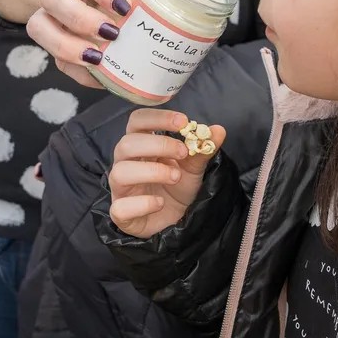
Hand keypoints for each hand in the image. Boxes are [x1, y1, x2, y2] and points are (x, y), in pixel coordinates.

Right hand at [25, 0, 130, 89]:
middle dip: (80, 19)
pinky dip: (77, 70)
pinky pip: (55, 58)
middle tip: (112, 33)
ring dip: (67, 46)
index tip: (125, 7)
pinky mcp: (52, 39)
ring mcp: (50, 12)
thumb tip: (177, 13)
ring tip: (97, 58)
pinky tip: (100, 75)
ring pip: (39, 27)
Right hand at [109, 108, 226, 237]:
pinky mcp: (121, 214)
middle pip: (126, 144)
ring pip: (119, 172)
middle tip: (184, 152)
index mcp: (141, 145)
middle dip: (158, 145)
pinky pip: (120, 207)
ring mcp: (121, 189)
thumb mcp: (194, 167)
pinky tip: (160, 203)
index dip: (157, 118)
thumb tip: (218, 130)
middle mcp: (126, 163)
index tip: (182, 121)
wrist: (178, 220)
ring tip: (175, 177)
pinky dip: (142, 203)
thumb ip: (203, 148)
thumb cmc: (179, 187)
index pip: (137, 121)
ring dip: (151, 171)